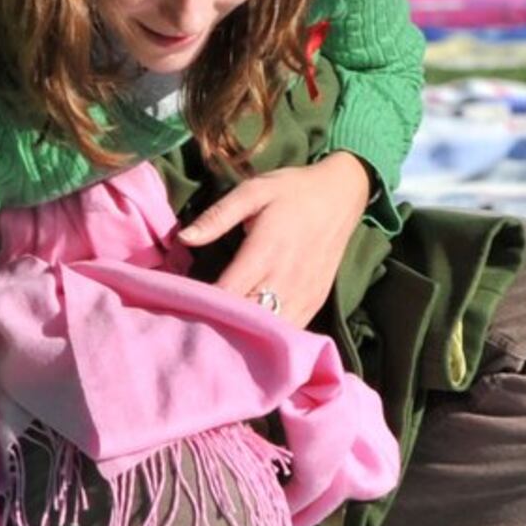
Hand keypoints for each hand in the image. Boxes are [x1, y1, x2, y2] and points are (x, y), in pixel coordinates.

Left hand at [177, 153, 371, 325]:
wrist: (342, 194)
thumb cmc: (292, 190)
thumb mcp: (252, 191)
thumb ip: (217, 217)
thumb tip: (183, 238)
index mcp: (265, 252)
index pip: (227, 294)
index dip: (202, 304)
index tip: (183, 304)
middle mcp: (286, 279)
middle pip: (248, 319)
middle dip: (221, 323)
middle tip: (196, 320)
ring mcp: (304, 294)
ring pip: (271, 331)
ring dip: (247, 332)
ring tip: (223, 329)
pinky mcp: (316, 301)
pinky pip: (291, 329)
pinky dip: (271, 334)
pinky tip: (254, 329)